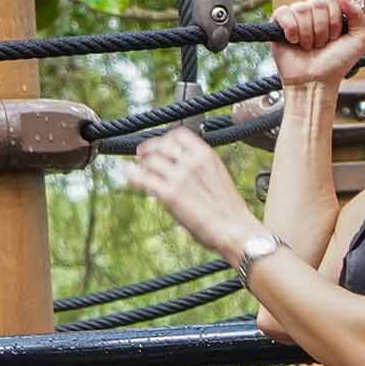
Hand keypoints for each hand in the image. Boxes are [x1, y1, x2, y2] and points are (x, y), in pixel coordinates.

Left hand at [126, 127, 260, 260]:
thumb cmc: (230, 214)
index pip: (179, 134)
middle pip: (161, 145)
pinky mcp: (169, 194)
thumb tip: (180, 178)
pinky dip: (132, 174)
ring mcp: (179, 176)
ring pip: (150, 161)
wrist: (237, 231)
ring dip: (141, 164)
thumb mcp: (218, 181)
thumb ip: (199, 173)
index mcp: (206, 155)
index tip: (158, 145)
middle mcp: (191, 161)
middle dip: (149, 149)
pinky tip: (127, 175)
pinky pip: (142, 178)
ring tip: (137, 170)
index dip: (165, 139)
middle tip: (141, 155)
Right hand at [272, 0, 364, 89]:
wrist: (316, 82)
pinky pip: (284, 12)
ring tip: (308, 47)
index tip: (335, 38)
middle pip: (318, 3)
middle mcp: (313, 11)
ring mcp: (295, 16)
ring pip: (302, 9)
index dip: (335, 20)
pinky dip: (291, 30)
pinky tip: (293, 42)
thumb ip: (360, 14)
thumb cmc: (337, 63)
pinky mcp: (278, 22)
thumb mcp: (361, 40)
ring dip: (308, 34)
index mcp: (331, 12)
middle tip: (321, 45)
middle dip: (322, 29)